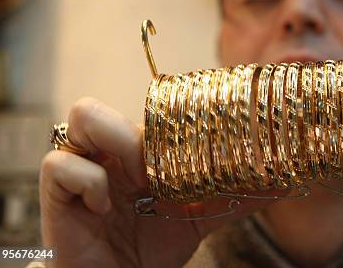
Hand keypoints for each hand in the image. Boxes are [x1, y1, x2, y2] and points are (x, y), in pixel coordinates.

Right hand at [40, 97, 282, 267]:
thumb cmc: (154, 243)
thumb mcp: (200, 217)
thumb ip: (236, 197)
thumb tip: (285, 182)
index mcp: (137, 149)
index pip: (147, 107)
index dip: (173, 112)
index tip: (201, 134)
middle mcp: (106, 151)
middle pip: (106, 99)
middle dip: (134, 128)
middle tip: (153, 167)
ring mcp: (80, 168)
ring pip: (82, 114)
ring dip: (115, 141)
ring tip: (135, 179)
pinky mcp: (57, 193)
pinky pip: (61, 164)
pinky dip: (89, 181)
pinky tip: (105, 209)